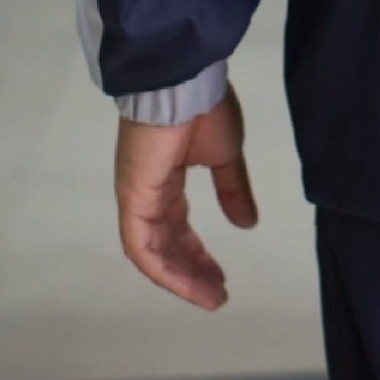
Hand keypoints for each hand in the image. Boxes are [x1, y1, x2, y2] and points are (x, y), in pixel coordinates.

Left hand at [115, 83, 259, 309]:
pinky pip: (142, 247)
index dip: (196, 253)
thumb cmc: (204, 109)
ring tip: (209, 296)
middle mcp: (147, 190)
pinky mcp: (132, 198)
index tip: (220, 275)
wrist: (184, 83)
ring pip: (153, 251)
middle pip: (165, 243)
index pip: (177, 225)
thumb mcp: (226, 154)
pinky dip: (163, 269)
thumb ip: (232, 189)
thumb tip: (247, 223)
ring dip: (180, 277)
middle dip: (191, 270)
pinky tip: (187, 283)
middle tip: (217, 293)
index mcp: (166, 176)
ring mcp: (136, 195)